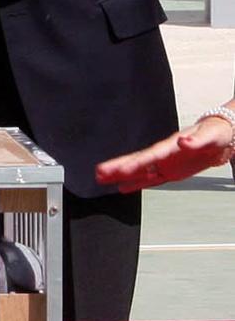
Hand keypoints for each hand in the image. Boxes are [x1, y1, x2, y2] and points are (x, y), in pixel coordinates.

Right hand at [96, 112, 234, 192]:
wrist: (221, 138)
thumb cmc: (214, 134)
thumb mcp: (208, 137)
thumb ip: (195, 141)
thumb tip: (183, 142)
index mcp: (170, 146)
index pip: (149, 156)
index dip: (134, 163)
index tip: (121, 169)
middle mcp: (164, 155)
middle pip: (137, 162)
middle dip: (118, 167)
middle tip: (99, 173)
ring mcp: (165, 163)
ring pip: (139, 171)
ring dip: (121, 175)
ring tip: (102, 179)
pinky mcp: (170, 172)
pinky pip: (150, 179)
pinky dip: (136, 183)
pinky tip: (123, 186)